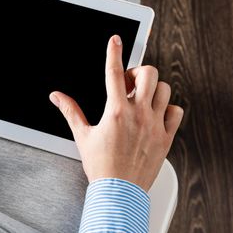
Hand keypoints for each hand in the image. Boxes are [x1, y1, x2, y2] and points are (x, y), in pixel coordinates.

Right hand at [49, 35, 183, 190]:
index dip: (114, 51)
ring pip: (164, 90)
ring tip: (142, 99)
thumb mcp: (82, 135)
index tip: (116, 40)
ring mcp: (154, 125)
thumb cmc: (101, 166)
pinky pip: (175, 112)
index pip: (114, 72)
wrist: (119, 191)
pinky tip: (156, 115)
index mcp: (116, 111)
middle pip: (148, 74)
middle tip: (129, 83)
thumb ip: (70, 111)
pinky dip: (168, 108)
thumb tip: (57, 96)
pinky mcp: (166, 137)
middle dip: (138, 72)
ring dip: (153, 89)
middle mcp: (138, 114)